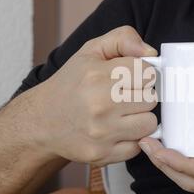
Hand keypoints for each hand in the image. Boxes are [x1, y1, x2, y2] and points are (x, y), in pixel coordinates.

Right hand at [29, 26, 158, 165]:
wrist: (43, 120)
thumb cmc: (71, 84)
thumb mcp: (92, 50)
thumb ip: (123, 39)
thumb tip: (150, 52)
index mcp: (98, 75)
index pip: (148, 73)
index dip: (143, 74)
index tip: (132, 78)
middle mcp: (100, 105)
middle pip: (151, 99)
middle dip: (141, 95)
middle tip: (125, 96)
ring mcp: (101, 132)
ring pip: (149, 123)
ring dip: (140, 118)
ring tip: (123, 113)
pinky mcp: (101, 154)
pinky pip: (137, 146)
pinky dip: (131, 139)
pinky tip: (116, 130)